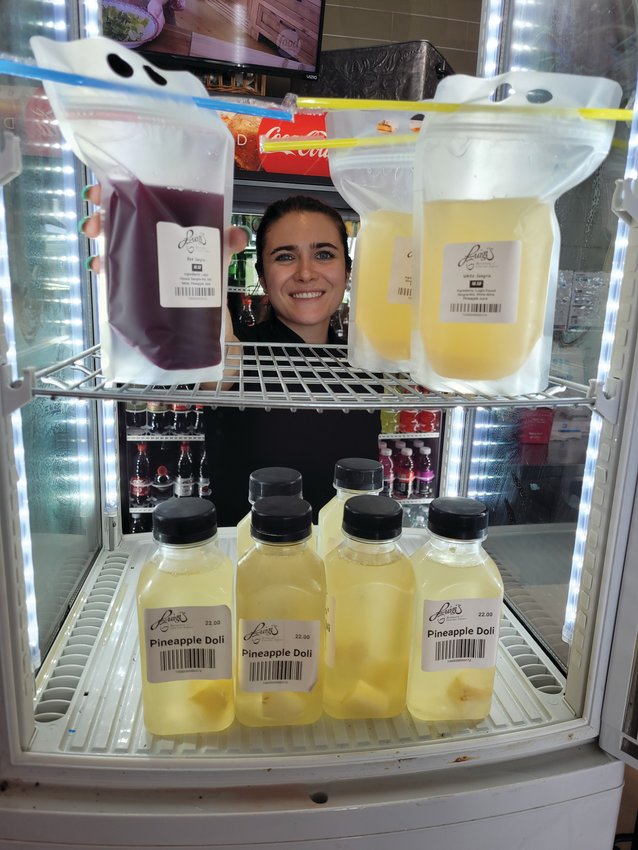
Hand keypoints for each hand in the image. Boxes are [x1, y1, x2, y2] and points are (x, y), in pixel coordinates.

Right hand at [80, 184, 248, 345]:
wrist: (204, 310)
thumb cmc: (209, 270)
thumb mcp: (218, 251)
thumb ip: (227, 241)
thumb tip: (237, 236)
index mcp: (166, 215)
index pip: (138, 193)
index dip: (117, 187)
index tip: (102, 189)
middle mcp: (148, 230)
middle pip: (118, 214)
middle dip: (102, 214)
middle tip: (96, 223)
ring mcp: (138, 254)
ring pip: (111, 239)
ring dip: (99, 237)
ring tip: (97, 243)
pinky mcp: (133, 278)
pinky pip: (113, 268)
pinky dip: (104, 266)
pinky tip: (100, 268)